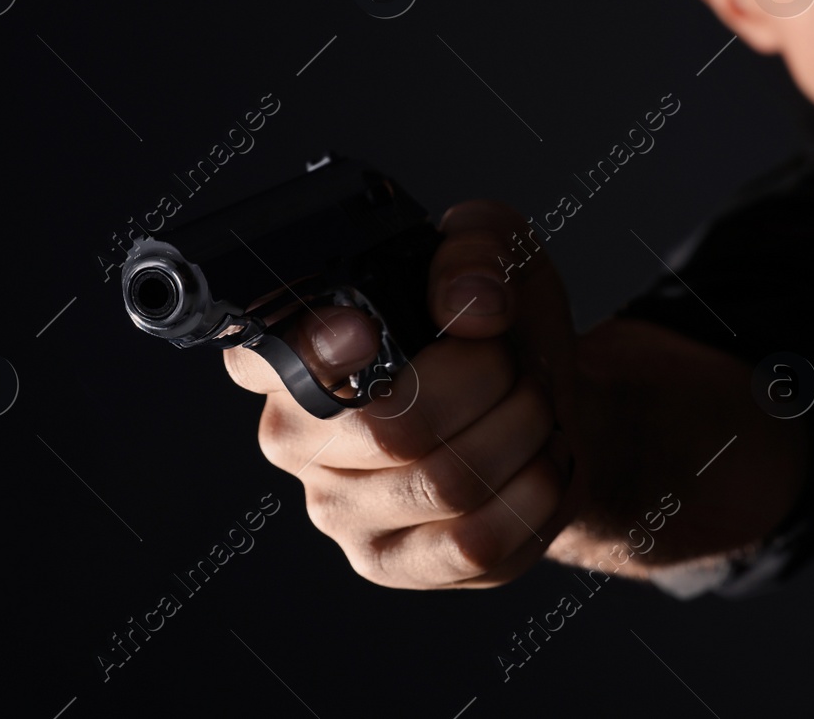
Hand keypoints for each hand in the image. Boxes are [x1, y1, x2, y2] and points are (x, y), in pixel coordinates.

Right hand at [223, 200, 581, 587]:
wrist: (552, 411)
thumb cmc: (500, 332)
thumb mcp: (499, 255)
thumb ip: (476, 249)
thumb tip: (467, 303)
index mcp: (296, 351)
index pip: (261, 357)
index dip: (316, 350)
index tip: (368, 330)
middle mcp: (296, 436)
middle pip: (394, 426)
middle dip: (486, 382)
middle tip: (512, 364)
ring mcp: (337, 511)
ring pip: (445, 484)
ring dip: (521, 433)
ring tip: (533, 409)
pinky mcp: (389, 564)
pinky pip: (473, 542)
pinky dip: (532, 494)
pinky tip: (538, 465)